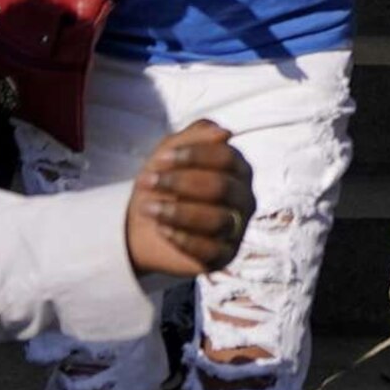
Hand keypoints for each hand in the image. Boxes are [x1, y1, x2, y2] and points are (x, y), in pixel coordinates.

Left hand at [123, 120, 254, 279]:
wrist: (145, 221)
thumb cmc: (165, 181)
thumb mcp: (173, 150)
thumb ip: (198, 136)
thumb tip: (225, 133)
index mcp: (238, 169)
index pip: (226, 157)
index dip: (193, 156)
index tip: (159, 160)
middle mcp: (244, 198)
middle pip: (221, 187)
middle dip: (180, 183)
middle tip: (146, 182)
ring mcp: (237, 228)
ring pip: (217, 220)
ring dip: (177, 212)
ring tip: (148, 208)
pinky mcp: (225, 256)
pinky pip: (210, 250)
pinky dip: (184, 239)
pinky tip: (162, 230)